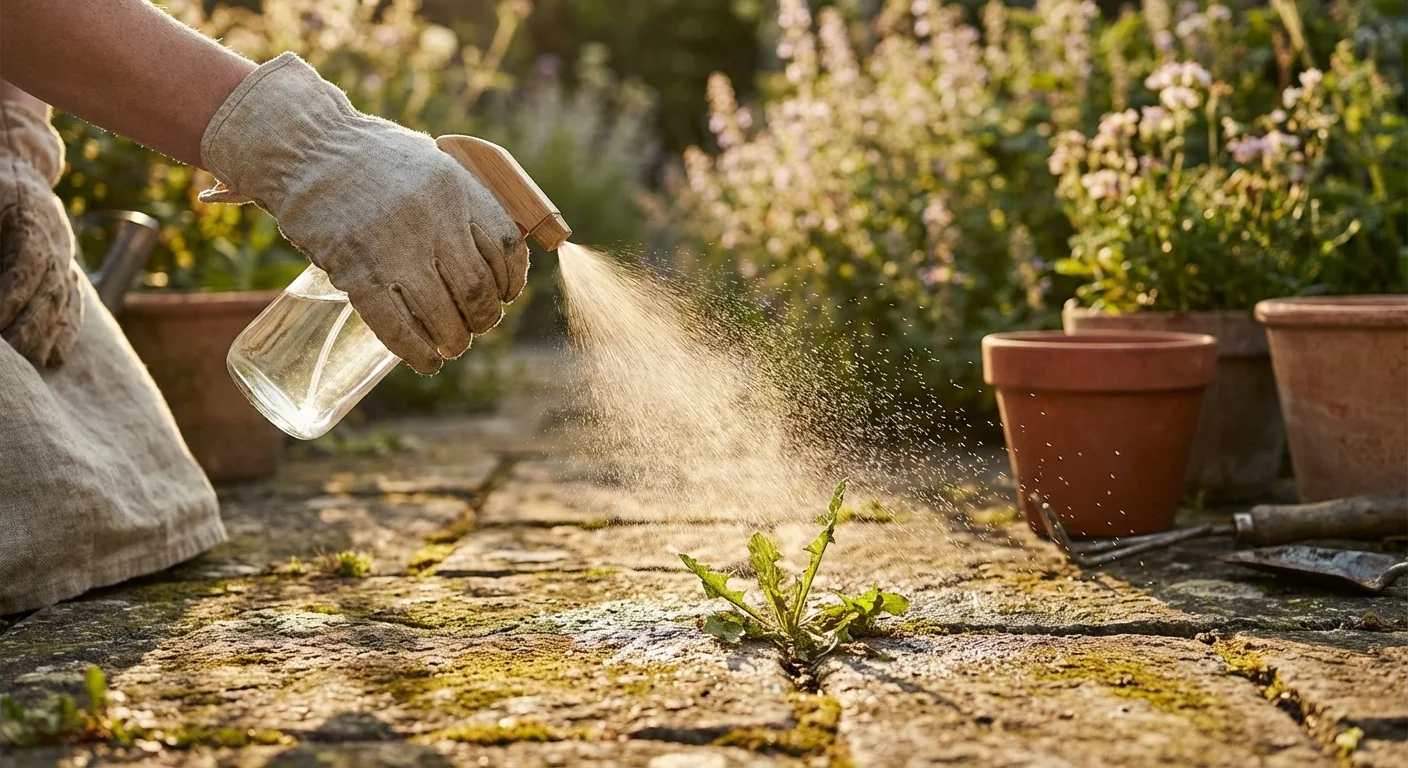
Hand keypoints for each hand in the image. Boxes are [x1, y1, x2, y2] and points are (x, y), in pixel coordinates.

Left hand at [0, 98, 82, 368]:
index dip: (12, 294)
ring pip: (63, 302)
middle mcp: (56, 239)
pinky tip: (52, 358)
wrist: (17, 160)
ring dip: (46, 336)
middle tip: (10, 354)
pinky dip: (65, 332)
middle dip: (28, 327)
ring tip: (28, 363)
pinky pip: (73, 305)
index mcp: (30, 215)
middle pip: (49, 290)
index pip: (26, 261)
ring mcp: (66, 255)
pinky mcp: (67, 268)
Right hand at [198, 53, 527, 374]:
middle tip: (476, 327)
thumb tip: (488, 248)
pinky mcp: (356, 272)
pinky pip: (396, 327)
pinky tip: (426, 362)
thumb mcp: (428, 161)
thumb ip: (459, 200)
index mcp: (456, 188)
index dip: (512, 280)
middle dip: (483, 317)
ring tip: (451, 347)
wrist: (301, 146)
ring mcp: (394, 248)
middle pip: (477, 288)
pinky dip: (417, 352)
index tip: (506, 295)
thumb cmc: (367, 155)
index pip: (505, 246)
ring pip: (443, 314)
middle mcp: (432, 219)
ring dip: (454, 341)